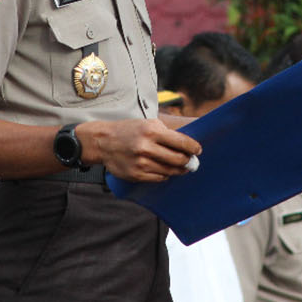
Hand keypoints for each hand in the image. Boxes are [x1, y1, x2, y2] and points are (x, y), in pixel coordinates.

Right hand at [81, 118, 201, 181]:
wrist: (103, 141)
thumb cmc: (129, 130)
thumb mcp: (147, 124)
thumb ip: (167, 133)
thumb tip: (188, 145)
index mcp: (152, 131)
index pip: (182, 142)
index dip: (193, 148)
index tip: (198, 150)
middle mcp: (146, 147)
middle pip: (178, 159)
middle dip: (188, 161)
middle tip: (191, 161)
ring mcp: (141, 163)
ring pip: (170, 170)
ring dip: (178, 169)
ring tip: (181, 167)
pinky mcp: (136, 175)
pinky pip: (159, 178)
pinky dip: (165, 174)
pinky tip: (164, 170)